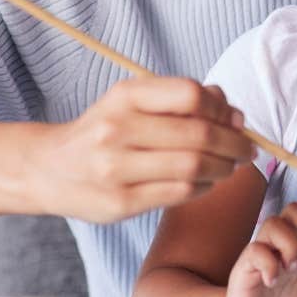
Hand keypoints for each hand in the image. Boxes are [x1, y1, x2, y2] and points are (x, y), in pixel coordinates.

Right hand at [35, 76, 254, 223]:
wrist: (50, 169)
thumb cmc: (102, 132)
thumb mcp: (132, 103)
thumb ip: (180, 101)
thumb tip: (233, 112)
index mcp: (124, 96)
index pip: (190, 95)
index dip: (222, 108)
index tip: (236, 120)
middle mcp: (117, 129)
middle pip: (198, 135)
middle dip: (234, 144)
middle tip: (247, 150)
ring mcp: (116, 168)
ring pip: (193, 167)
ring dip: (223, 168)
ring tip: (229, 167)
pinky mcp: (120, 202)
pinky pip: (179, 194)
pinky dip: (204, 188)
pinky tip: (206, 183)